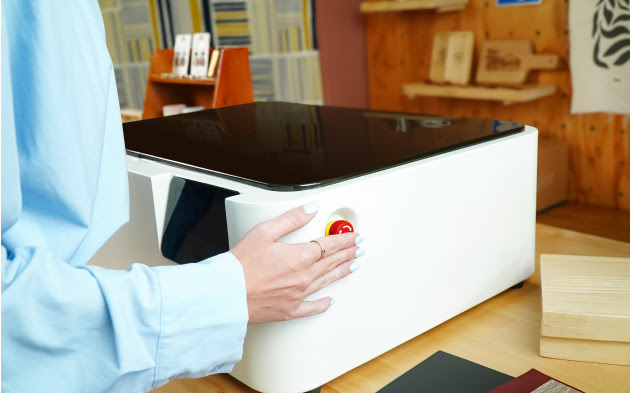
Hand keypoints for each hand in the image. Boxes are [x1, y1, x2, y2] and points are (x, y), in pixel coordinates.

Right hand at [230, 203, 362, 323]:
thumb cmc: (241, 264)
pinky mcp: (289, 310)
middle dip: (348, 253)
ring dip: (342, 272)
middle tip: (359, 249)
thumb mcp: (265, 231)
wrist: (227, 294)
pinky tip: (330, 301)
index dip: (344, 239)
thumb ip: (292, 219)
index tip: (354, 236)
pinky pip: (312, 307)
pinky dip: (323, 304)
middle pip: (332, 262)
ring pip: (327, 281)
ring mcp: (299, 295)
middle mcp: (304, 276)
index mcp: (300, 256)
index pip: (330, 244)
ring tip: (353, 266)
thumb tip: (312, 209)